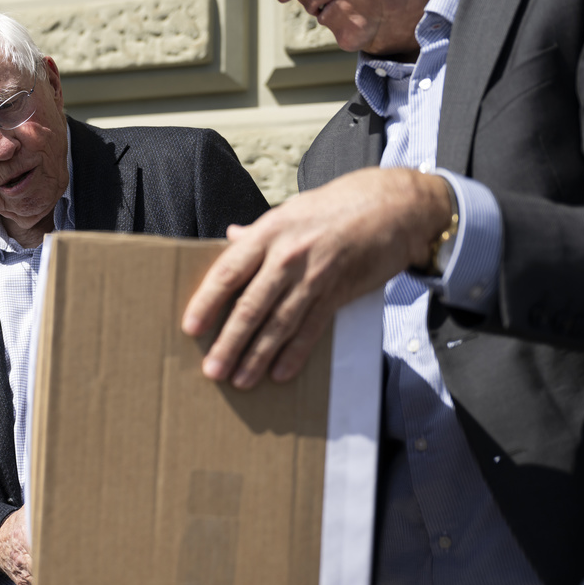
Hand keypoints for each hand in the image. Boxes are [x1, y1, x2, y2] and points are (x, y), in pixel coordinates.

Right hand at [0, 508, 80, 584]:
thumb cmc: (18, 525)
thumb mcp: (28, 511)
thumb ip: (45, 506)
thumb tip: (68, 495)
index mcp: (24, 537)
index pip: (39, 545)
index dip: (54, 550)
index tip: (70, 553)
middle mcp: (25, 561)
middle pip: (44, 573)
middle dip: (60, 581)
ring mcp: (28, 578)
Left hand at [182, 167, 452, 388]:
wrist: (392, 205)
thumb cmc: (336, 206)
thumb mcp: (291, 211)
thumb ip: (259, 232)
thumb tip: (231, 239)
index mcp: (268, 232)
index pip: (229, 271)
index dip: (207, 301)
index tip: (191, 326)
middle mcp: (287, 255)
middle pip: (251, 305)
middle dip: (230, 341)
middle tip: (213, 369)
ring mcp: (314, 275)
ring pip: (280, 322)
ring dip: (258, 355)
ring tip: (241, 379)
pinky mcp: (339, 292)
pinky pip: (312, 328)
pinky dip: (296, 353)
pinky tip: (279, 372)